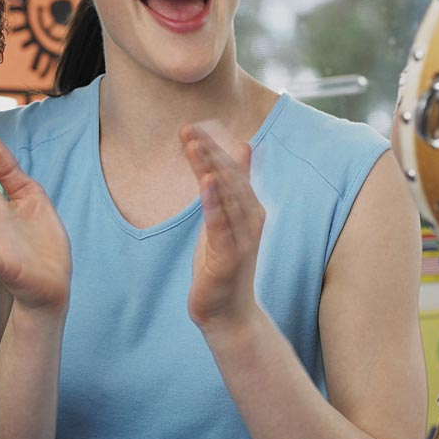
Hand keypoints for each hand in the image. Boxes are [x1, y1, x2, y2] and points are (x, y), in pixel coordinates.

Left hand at [181, 123, 268, 331]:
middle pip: (229, 178)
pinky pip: (221, 225)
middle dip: (208, 151)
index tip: (191, 127)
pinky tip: (205, 182)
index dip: (212, 147)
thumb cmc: (225, 262)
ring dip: (210, 168)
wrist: (228, 311)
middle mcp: (251, 219)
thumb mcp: (227, 217)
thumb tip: (244, 146)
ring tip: (194, 145)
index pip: (231, 170)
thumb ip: (235, 183)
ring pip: (226, 196)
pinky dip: (214, 202)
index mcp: (250, 207)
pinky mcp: (230, 256)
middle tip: (187, 129)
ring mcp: (243, 238)